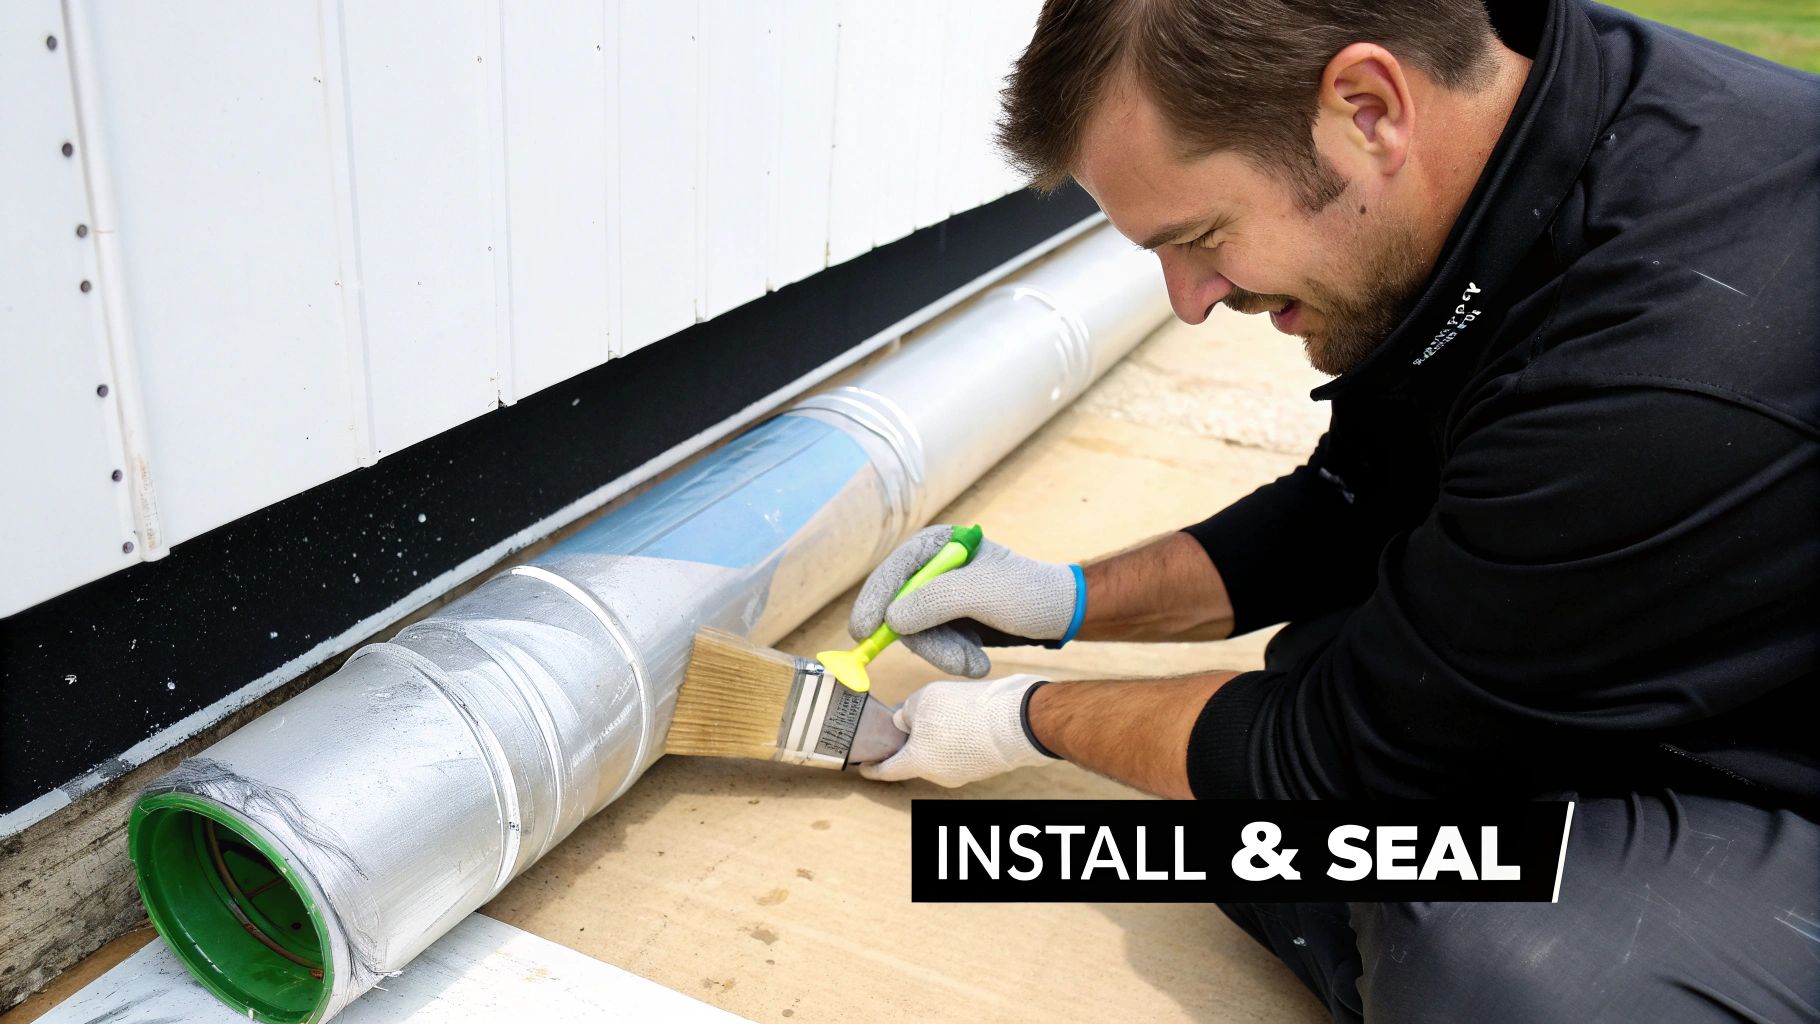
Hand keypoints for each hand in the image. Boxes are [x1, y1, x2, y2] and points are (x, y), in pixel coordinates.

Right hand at [850, 525, 1081, 676]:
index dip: (874, 599)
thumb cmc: (1027, 592)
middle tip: (957, 661)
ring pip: (917, 633)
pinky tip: (977, 659)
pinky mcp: (948, 620)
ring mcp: (939, 597)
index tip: (863, 631)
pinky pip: (933, 644)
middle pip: (900, 608)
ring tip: (976, 662)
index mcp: (938, 545)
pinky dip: (953, 656)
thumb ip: (932, 600)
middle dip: (927, 640)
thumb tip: (891, 618)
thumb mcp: (980, 592)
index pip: (893, 570)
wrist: (1061, 614)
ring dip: (945, 653)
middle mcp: (932, 568)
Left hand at [858, 674, 1060, 786]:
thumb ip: (904, 713)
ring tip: (943, 712)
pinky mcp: (983, 765)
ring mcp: (963, 772)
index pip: (888, 770)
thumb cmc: (964, 711)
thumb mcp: (922, 700)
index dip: (873, 768)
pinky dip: (955, 738)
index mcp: (918, 763)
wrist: (1015, 721)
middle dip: (910, 741)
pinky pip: (960, 751)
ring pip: (939, 754)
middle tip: (908, 719)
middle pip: (916, 759)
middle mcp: (939, 774)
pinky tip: (962, 718)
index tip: (864, 767)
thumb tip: (902, 721)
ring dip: (935, 737)